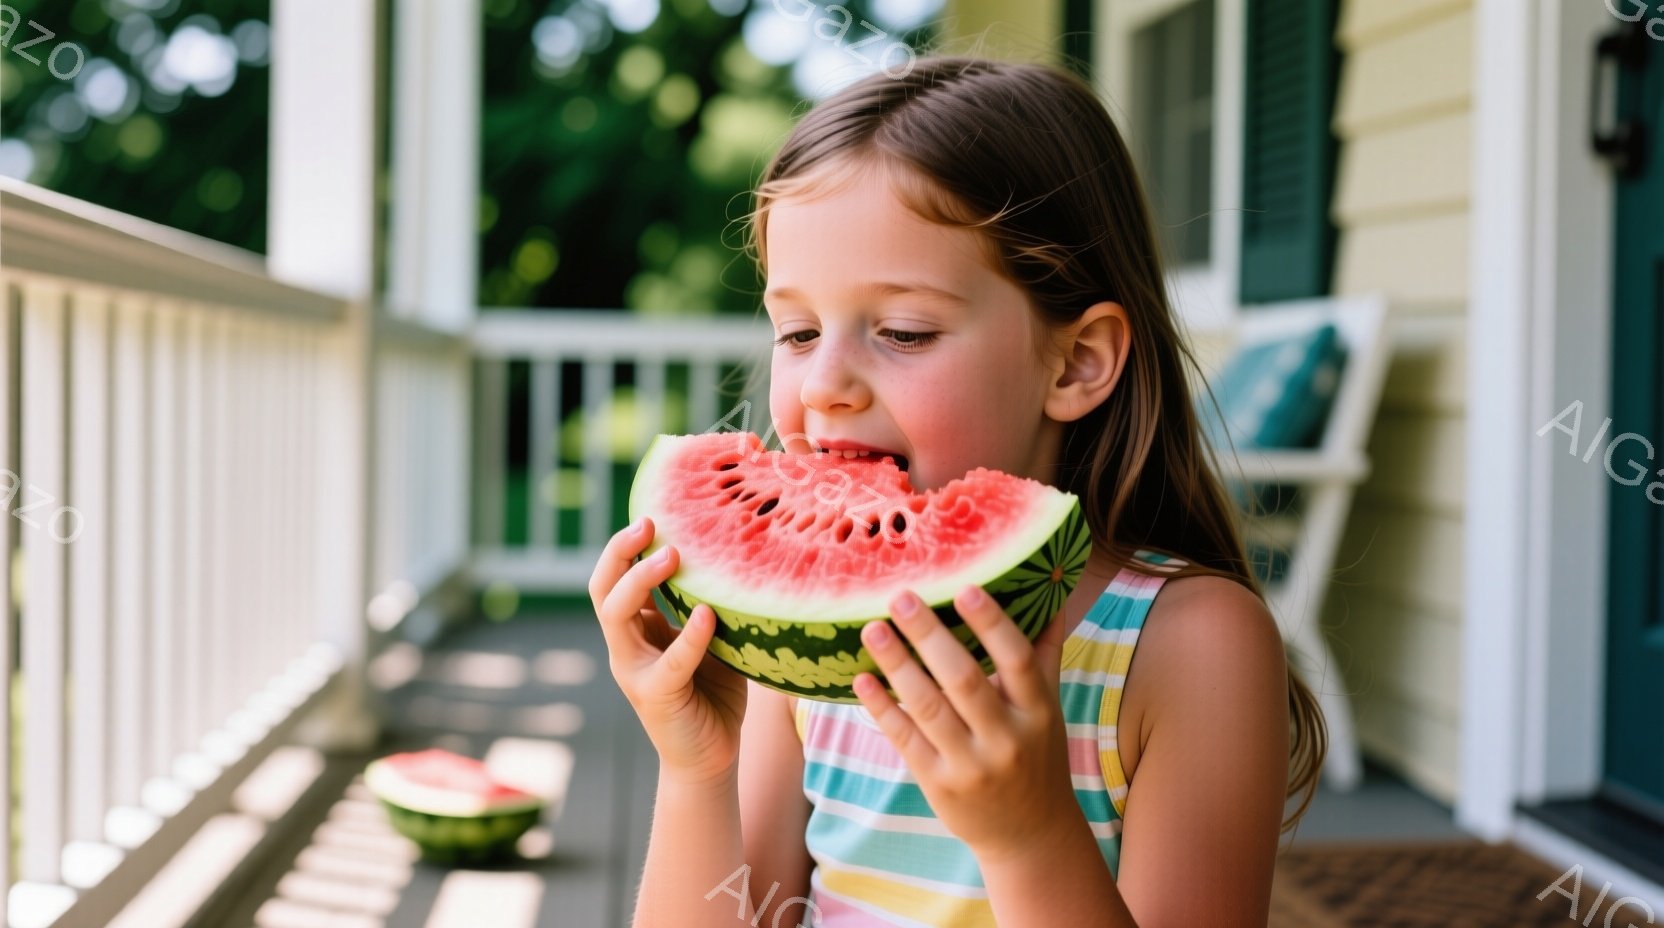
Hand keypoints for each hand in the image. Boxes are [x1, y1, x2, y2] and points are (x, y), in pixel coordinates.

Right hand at [589, 517, 747, 785]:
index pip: (614, 578)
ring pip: (616, 617)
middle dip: (620, 552)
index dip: (624, 546)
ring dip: (641, 582)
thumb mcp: (712, 640)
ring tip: (673, 556)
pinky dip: (689, 637)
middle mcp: (626, 646)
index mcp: (637, 629)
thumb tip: (740, 557)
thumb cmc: (714, 693)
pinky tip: (709, 615)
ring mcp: (635, 671)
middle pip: (602, 589)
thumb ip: (711, 605)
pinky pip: (669, 662)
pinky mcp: (656, 697)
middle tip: (650, 524)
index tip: (652, 514)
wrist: (711, 758)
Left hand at [853, 585, 1084, 861]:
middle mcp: (1007, 738)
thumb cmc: (1036, 757)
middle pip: (965, 679)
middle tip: (900, 597)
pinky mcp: (939, 784)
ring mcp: (971, 765)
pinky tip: (862, 680)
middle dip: (929, 635)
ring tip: (873, 629)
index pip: (1017, 660)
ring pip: (929, 707)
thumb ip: (1044, 654)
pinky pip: (906, 739)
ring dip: (897, 665)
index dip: (992, 624)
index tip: (964, 589)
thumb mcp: (1050, 709)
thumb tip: (1050, 597)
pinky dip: (882, 708)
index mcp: (1038, 712)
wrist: (1029, 835)